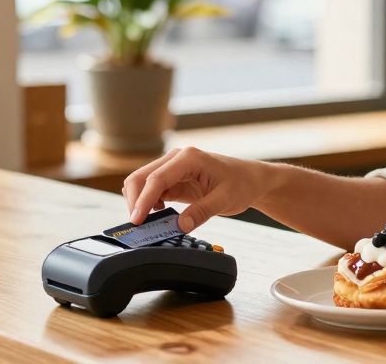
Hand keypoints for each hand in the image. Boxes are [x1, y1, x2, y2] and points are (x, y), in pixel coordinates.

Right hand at [121, 147, 270, 232]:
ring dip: (139, 202)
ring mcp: (173, 167)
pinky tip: (157, 215)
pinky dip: (148, 203)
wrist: (251, 179)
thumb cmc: (242, 183)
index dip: (143, 200)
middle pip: (141, 177)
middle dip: (135, 201)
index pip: (157, 178)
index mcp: (189, 158)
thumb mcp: (226, 199)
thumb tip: (180, 225)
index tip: (136, 220)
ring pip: (142, 183)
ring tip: (147, 223)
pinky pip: (152, 190)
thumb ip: (202, 212)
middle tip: (138, 226)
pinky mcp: (173, 178)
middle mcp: (177, 158)